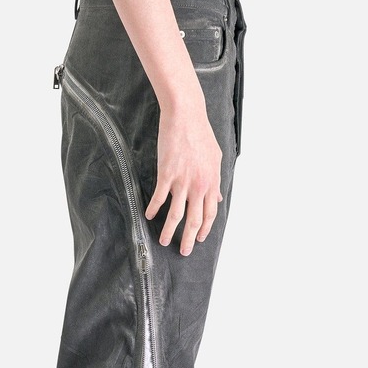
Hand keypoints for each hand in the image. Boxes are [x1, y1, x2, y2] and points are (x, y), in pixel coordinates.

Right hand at [145, 97, 223, 255]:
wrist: (186, 115)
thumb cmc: (200, 134)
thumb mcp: (216, 158)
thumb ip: (215, 181)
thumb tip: (218, 197)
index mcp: (211, 182)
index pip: (210, 213)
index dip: (204, 229)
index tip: (198, 239)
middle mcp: (198, 185)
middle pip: (194, 220)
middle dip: (188, 239)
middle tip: (183, 252)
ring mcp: (182, 181)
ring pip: (176, 214)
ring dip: (169, 231)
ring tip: (163, 241)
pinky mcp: (166, 174)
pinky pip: (159, 197)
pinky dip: (153, 209)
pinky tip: (148, 216)